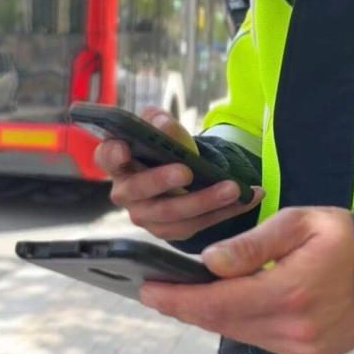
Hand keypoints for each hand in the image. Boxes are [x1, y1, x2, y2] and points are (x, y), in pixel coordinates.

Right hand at [93, 106, 263, 239]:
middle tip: (186, 171)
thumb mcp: (161, 128)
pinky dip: (225, 212)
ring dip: (205, 201)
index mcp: (118, 162)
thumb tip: (162, 126)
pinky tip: (248, 198)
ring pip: (173, 213)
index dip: (113, 154)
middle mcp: (126, 193)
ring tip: (232, 188)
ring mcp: (146, 216)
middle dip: (162, 180)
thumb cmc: (164, 149)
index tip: (124, 148)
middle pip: (139, 190)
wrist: (181, 175)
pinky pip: (197, 225)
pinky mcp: (169, 231)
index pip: (106, 157)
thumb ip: (159, 122)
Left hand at [140, 206, 353, 353]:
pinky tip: (220, 306)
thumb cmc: (345, 238)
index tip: (147, 290)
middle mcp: (294, 328)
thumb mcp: (299, 223)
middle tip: (153, 293)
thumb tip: (210, 262)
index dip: (178, 299)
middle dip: (183, 307)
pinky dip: (236, 323)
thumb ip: (252, 245)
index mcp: (289, 292)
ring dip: (207, 316)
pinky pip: (259, 339)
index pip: (218, 302)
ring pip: (238, 333)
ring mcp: (303, 347)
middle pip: (222, 322)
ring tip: (179, 297)